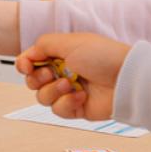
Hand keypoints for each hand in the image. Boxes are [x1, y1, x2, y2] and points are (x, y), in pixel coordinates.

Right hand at [14, 33, 132, 120]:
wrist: (125, 79)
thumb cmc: (103, 57)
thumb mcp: (70, 42)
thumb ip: (43, 45)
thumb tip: (27, 55)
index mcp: (61, 54)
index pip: (32, 61)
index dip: (25, 64)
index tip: (26, 66)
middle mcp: (63, 72)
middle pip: (33, 81)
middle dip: (38, 78)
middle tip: (51, 73)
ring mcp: (68, 91)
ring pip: (42, 97)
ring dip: (53, 91)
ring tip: (70, 85)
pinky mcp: (75, 108)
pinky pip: (58, 110)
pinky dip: (67, 103)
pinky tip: (81, 97)